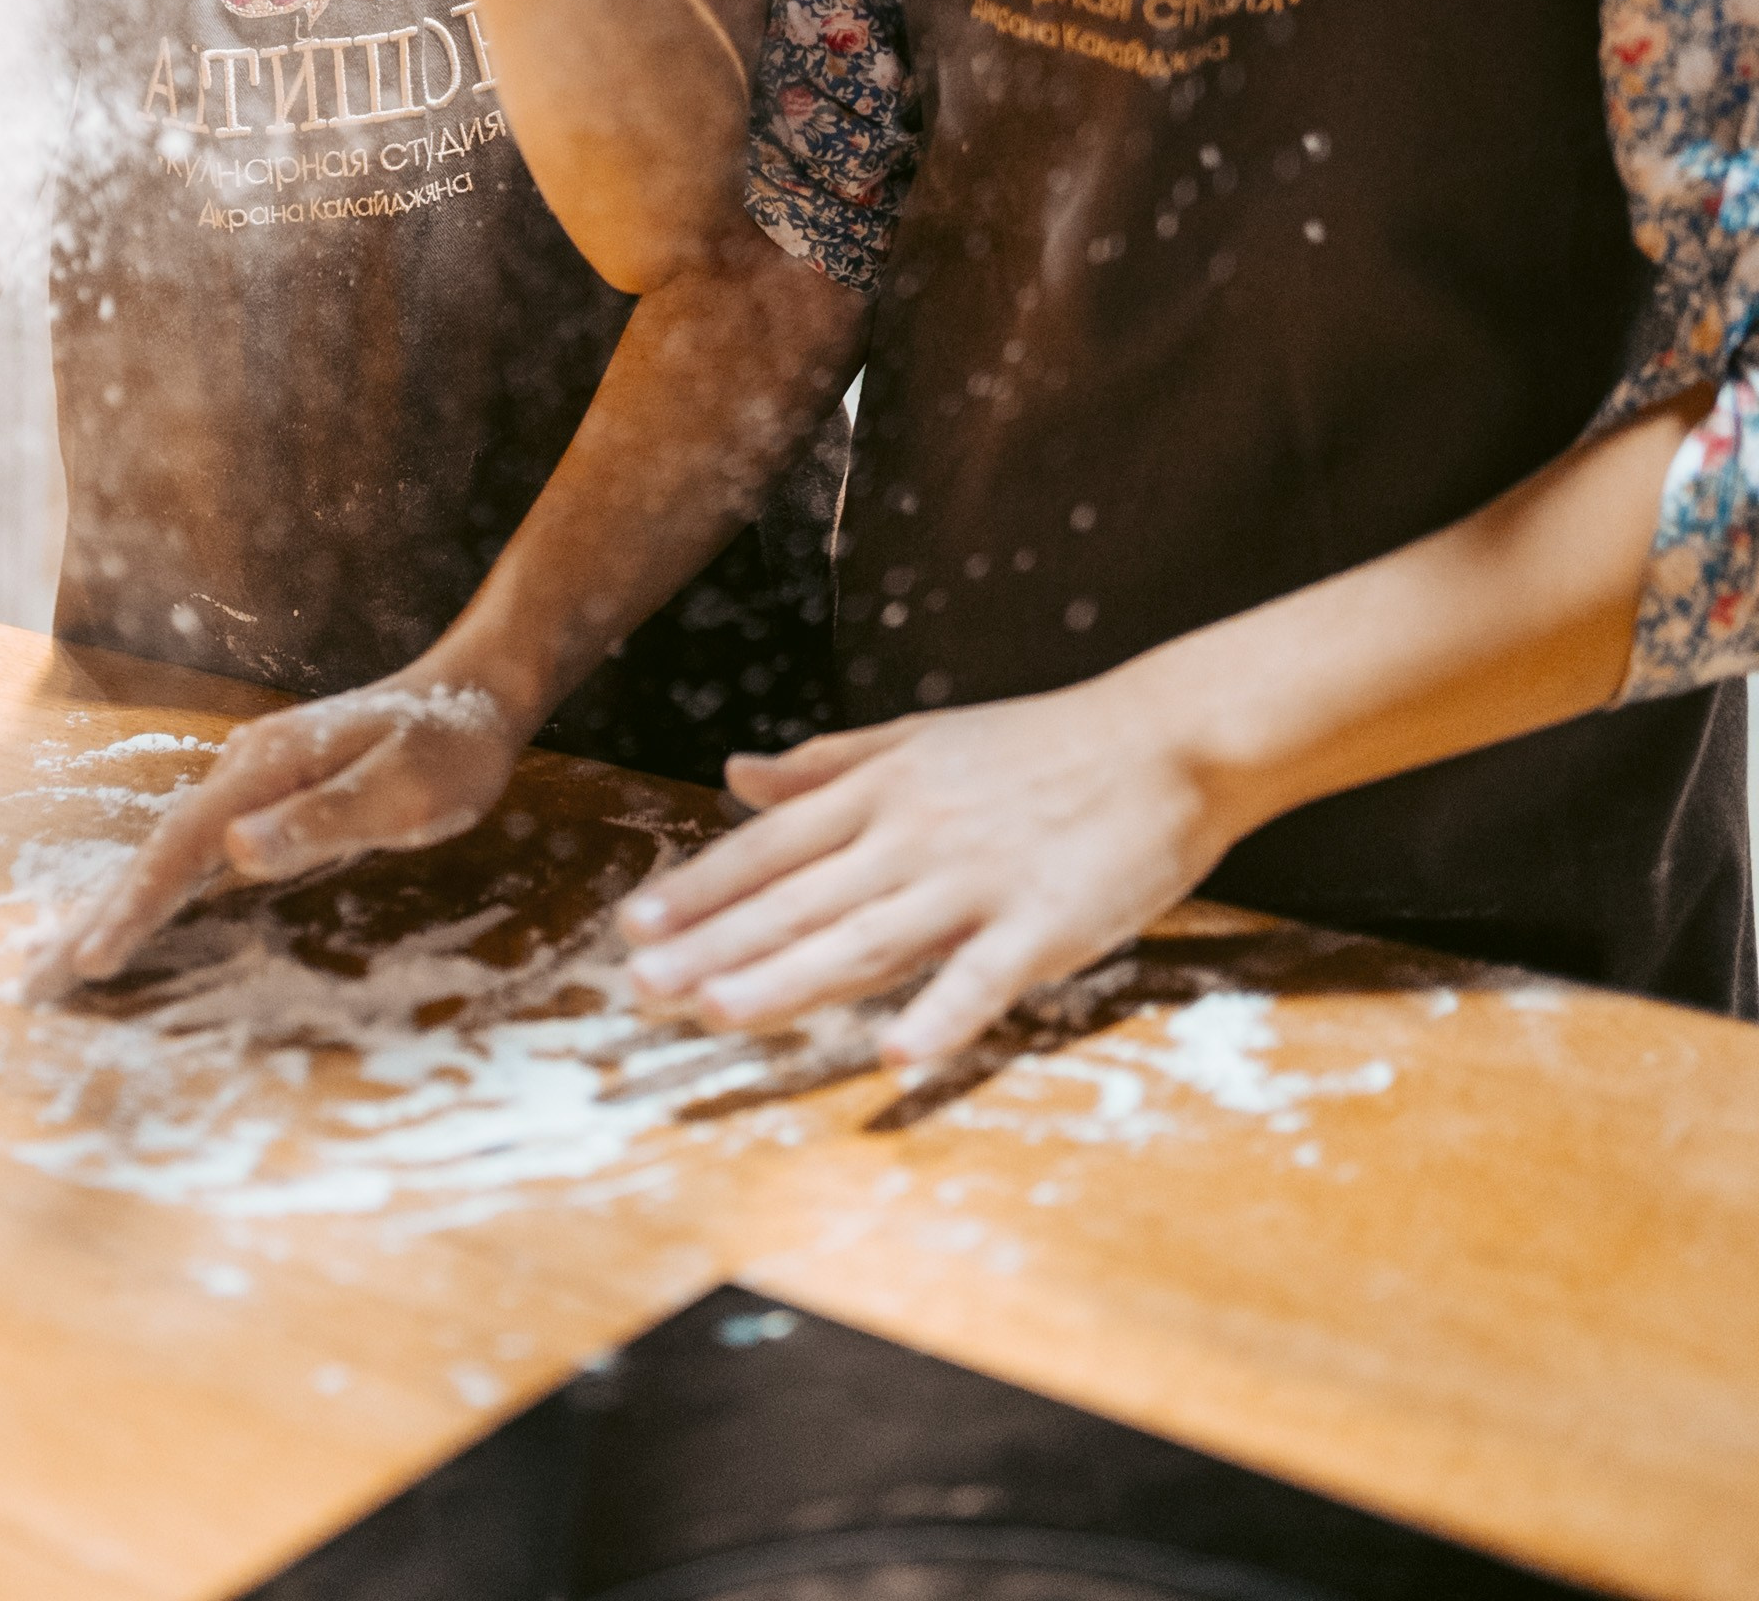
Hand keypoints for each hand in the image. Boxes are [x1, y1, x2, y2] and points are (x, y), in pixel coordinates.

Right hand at [25, 668, 528, 999]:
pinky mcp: (266, 799)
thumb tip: (235, 850)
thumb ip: (324, 819)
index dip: (135, 905)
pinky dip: (152, 892)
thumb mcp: (407, 789)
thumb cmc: (451, 745)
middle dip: (91, 916)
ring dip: (110, 908)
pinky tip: (131, 919)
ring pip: (166, 853)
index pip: (183, 845)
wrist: (475, 690)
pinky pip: (194, 853)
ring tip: (51, 965)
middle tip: (28, 984)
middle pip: (154, 850)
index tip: (89, 961)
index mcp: (268, 766)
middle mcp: (244, 771)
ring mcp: (250, 783)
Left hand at [616, 670, 1239, 1066]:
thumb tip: (737, 773)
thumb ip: (827, 764)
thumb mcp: (919, 738)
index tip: (633, 925)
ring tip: (717, 1013)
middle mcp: (914, 834)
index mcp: (883, 791)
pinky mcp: (1044, 924)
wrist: (1162, 740)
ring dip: (788, 980)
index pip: (772, 847)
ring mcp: (976, 881)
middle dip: (715, 946)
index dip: (700, 887)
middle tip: (640, 987)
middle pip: (800, 900)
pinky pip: (981, 979)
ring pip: (866, 940)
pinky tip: (894, 1057)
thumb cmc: (1037, 744)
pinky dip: (939, 1017)